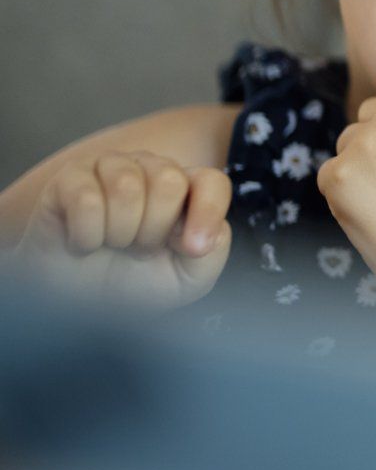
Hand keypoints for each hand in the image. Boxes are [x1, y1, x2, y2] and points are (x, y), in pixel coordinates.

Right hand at [13, 150, 231, 307]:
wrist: (76, 301)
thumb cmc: (134, 283)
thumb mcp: (188, 280)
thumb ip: (212, 252)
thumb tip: (206, 233)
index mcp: (185, 189)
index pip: (211, 181)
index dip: (207, 212)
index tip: (191, 249)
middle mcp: (150, 170)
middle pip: (169, 181)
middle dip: (154, 229)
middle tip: (138, 249)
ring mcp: (109, 169)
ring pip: (126, 186)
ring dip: (120, 232)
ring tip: (113, 244)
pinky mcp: (69, 180)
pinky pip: (86, 199)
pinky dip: (87, 235)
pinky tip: (84, 244)